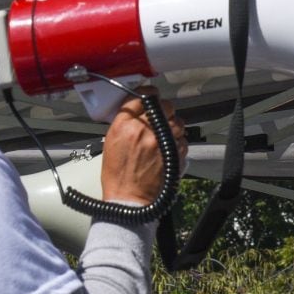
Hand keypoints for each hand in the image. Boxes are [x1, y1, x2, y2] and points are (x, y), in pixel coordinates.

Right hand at [99, 93, 187, 207]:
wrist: (130, 198)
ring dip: (173, 124)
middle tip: (159, 115)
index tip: (149, 97)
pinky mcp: (176, 153)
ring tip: (165, 133)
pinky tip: (169, 147)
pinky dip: (178, 140)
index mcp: (125, 125)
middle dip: (163, 108)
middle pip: (164, 105)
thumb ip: (125, 122)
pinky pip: (183, 138)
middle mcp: (145, 130)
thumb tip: (137, 111)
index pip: (141, 97)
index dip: (147, 95)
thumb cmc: (118, 175)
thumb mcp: (111, 142)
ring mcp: (163, 141)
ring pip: (177, 120)